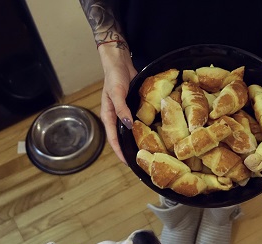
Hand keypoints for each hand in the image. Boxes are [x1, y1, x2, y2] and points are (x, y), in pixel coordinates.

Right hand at [98, 45, 137, 163]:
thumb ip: (121, 109)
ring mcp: (125, 112)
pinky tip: (152, 132)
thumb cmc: (114, 77)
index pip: (113, 139)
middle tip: (141, 161)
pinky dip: (143, 127)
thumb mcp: (116, 93)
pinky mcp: (132, 106)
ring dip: (136, 140)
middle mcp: (116, 117)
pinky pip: (138, 120)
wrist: (119, 62)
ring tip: (148, 150)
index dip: (120, 152)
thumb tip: (128, 125)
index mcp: (108, 116)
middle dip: (129, 150)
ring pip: (130, 130)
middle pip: (121, 138)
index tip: (128, 163)